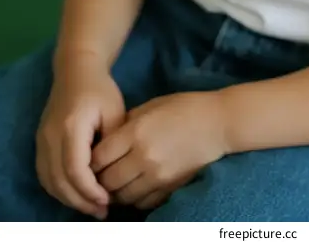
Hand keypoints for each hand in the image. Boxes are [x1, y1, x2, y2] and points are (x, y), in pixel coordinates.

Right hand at [36, 54, 125, 217]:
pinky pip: (45, 175)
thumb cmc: (100, 90)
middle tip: (103, 211)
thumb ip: (112, 143)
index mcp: (71, 127)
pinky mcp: (40, 143)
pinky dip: (59, 190)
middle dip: (81, 201)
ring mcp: (42, 140)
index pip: (76, 170)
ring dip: (69, 199)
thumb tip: (112, 175)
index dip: (90, 191)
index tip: (108, 201)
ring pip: (50, 181)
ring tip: (92, 207)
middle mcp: (51, 136)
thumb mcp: (114, 112)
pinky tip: (76, 195)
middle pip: (60, 181)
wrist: (76, 71)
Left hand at [91, 92, 227, 210]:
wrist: (218, 123)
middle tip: (99, 174)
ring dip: (115, 192)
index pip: (99, 157)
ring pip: (123, 196)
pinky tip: (135, 187)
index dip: (90, 161)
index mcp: (136, 132)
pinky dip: (134, 199)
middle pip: (107, 181)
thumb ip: (126, 123)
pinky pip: (142, 202)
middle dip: (99, 180)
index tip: (90, 159)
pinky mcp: (170, 188)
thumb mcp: (151, 106)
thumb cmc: (185, 108)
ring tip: (115, 183)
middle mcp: (143, 157)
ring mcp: (158, 176)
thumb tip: (106, 140)